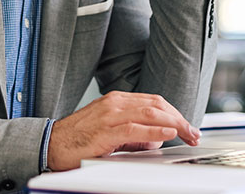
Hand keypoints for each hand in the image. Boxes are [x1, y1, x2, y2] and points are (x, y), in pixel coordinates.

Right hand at [46, 91, 200, 170]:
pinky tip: (168, 133)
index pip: (154, 101)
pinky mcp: (105, 130)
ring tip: (187, 133)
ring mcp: (110, 114)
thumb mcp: (111, 131)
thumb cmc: (79, 139)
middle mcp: (115, 103)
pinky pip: (135, 128)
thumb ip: (133, 132)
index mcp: (117, 100)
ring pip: (150, 112)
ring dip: (174, 123)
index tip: (187, 126)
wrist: (51, 144)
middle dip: (179, 118)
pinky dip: (155, 130)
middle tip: (193, 132)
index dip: (175, 112)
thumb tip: (156, 137)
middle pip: (156, 104)